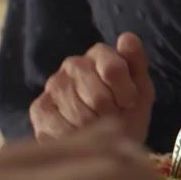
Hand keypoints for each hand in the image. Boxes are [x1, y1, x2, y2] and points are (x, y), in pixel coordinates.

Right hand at [29, 32, 154, 143]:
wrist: (107, 142)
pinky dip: (77, 137)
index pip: (113, 69)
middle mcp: (73, 64)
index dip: (126, 92)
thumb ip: (136, 62)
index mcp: (99, 54)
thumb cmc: (126, 112)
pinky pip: (60, 127)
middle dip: (110, 113)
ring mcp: (53, 86)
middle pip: (97, 96)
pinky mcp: (39, 109)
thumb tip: (127, 37)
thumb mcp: (141, 88)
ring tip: (98, 127)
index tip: (129, 103)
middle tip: (113, 118)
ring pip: (79, 114)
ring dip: (94, 128)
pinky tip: (81, 135)